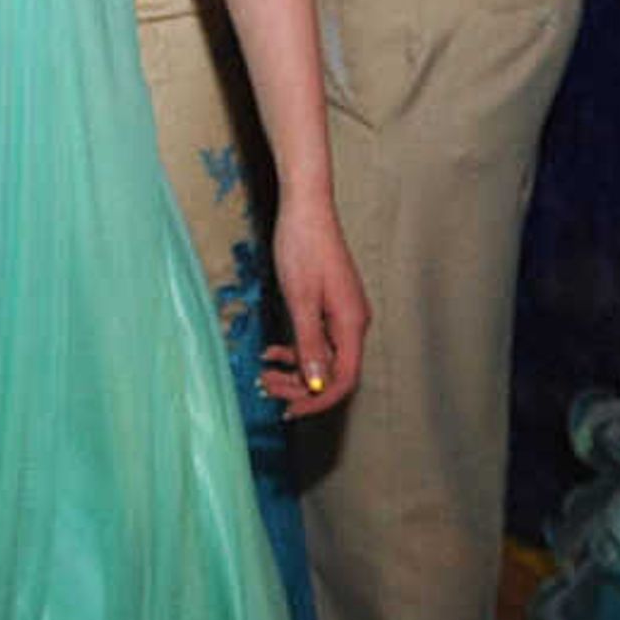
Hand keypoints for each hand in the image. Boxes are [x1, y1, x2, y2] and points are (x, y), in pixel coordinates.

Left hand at [261, 199, 367, 417]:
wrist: (306, 209)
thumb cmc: (302, 247)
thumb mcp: (300, 300)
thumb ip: (309, 343)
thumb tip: (317, 382)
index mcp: (352, 323)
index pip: (344, 379)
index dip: (318, 400)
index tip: (289, 410)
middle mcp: (354, 322)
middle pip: (334, 372)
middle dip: (301, 386)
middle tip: (266, 386)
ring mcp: (344, 314)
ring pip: (324, 358)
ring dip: (296, 371)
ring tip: (265, 372)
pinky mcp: (332, 306)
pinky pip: (319, 340)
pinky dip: (297, 350)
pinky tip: (272, 352)